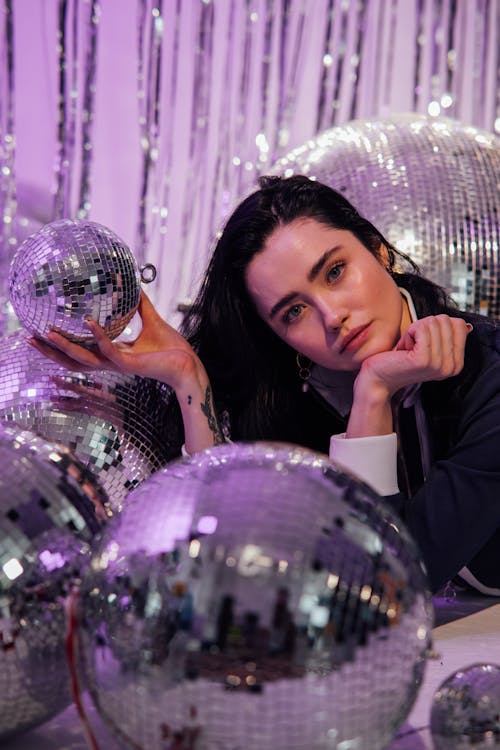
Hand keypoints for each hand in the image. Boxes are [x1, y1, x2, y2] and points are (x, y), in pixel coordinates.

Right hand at [28, 292, 222, 454]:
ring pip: (84, 359)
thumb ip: (139, 304)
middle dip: (50, 351)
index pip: (80, 352)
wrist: (189, 364)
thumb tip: (132, 283)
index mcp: (112, 354)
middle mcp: (111, 362)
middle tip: (30, 338)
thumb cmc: (172, 348)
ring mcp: (119, 365)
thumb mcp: (151, 321)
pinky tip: (89, 323)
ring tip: (48, 333)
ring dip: (65, 347)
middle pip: (72, 360)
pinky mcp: (130, 365)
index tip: (41, 333)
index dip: (60, 345)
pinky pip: (109, 351)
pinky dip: (98, 337)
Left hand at [347, 315, 470, 437]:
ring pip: (433, 323)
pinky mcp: (424, 360)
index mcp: (456, 364)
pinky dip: (409, 332)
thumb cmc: (401, 359)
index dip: (437, 327)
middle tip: (413, 346)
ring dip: (415, 331)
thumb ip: (448, 335)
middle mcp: (451, 366)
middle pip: (446, 321)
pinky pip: (422, 328)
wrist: (379, 378)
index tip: (424, 343)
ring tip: (408, 349)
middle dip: (424, 327)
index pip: (460, 324)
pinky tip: (404, 348)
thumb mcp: (430, 346)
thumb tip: (466, 325)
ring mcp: (439, 364)